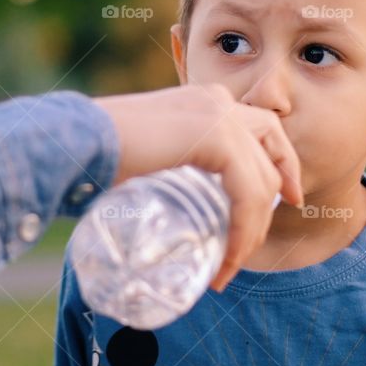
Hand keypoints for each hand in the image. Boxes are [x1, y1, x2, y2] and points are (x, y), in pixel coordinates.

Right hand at [94, 83, 302, 290]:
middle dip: (279, 192)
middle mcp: (216, 100)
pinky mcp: (217, 137)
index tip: (290, 197)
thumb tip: (172, 209)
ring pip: (262, 179)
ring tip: (230, 265)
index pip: (261, 126)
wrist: (76, 142)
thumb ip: (172, 167)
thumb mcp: (148, 157)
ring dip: (254, 229)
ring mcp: (219, 114)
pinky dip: (244, 230)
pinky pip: (249, 192)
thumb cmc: (94, 156)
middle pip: (272, 147)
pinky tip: (229, 258)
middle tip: (267, 233)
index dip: (282, 161)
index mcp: (201, 100)